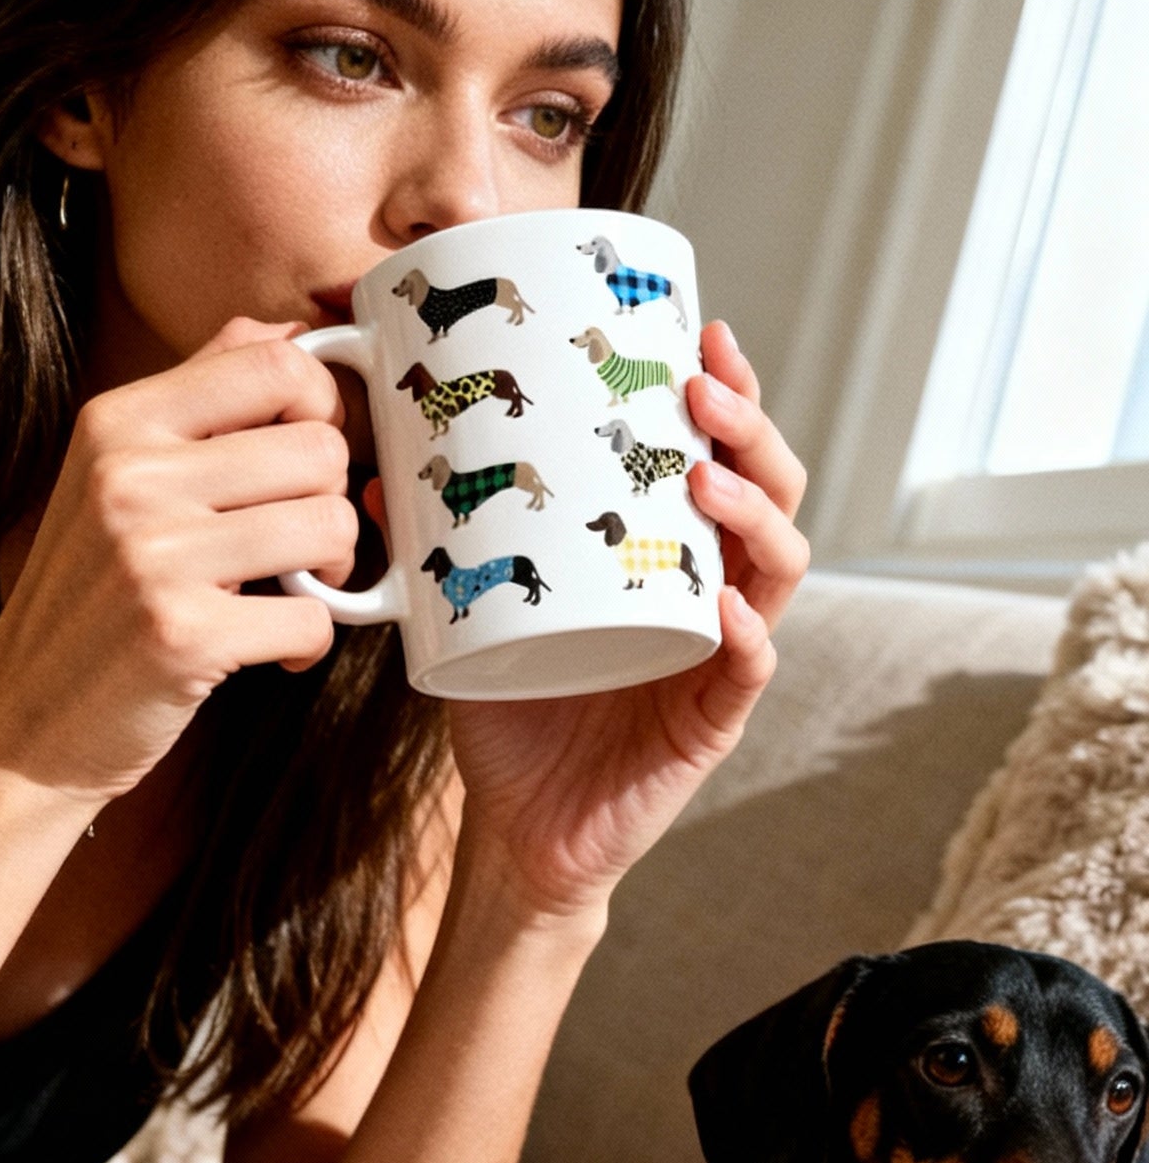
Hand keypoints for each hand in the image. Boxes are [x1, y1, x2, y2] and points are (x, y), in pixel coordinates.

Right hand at [0, 318, 356, 804]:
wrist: (31, 716)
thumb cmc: (93, 594)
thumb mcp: (118, 474)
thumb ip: (200, 398)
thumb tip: (290, 334)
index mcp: (119, 423)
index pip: (276, 364)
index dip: (323, 407)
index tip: (308, 458)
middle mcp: (132, 478)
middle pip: (321, 447)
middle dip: (331, 501)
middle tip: (301, 546)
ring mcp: (156, 557)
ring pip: (332, 525)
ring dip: (332, 573)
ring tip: (291, 593)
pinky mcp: (186, 636)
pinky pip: (315, 618)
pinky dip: (310, 644)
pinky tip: (273, 651)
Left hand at [444, 321, 808, 919]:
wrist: (520, 829)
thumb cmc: (512, 712)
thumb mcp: (478, 615)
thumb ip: (446, 552)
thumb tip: (385, 479)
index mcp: (665, 555)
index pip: (718, 459)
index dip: (727, 395)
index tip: (701, 333)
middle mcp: (709, 593)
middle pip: (769, 494)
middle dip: (750, 431)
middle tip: (704, 388)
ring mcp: (718, 656)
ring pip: (778, 569)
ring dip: (753, 513)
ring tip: (705, 478)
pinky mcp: (712, 722)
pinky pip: (748, 669)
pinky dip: (746, 632)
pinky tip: (725, 604)